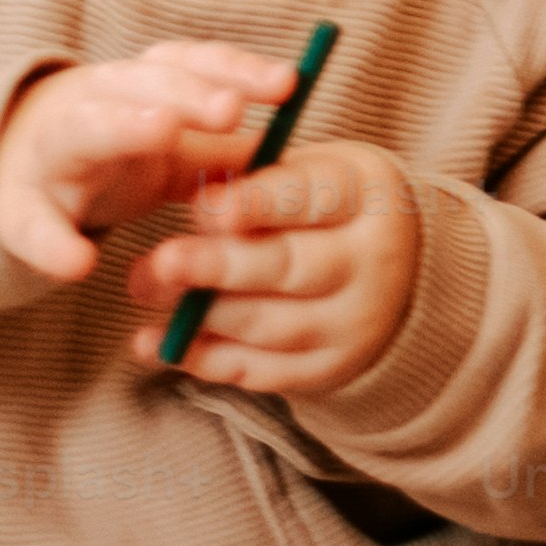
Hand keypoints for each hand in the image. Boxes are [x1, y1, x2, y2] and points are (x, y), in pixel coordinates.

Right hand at [0, 39, 297, 280]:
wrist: (7, 165)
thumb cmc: (108, 147)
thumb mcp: (169, 141)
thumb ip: (223, 146)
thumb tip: (299, 155)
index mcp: (137, 86)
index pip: (191, 64)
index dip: (237, 70)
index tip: (289, 84)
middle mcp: (92, 103)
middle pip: (140, 83)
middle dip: (186, 91)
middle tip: (230, 108)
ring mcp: (50, 151)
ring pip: (81, 129)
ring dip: (122, 125)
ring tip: (163, 132)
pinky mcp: (17, 207)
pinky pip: (31, 224)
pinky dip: (51, 244)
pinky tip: (78, 265)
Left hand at [127, 139, 424, 400]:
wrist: (402, 272)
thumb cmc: (331, 208)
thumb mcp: (311, 172)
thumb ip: (256, 178)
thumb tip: (193, 192)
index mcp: (367, 196)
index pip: (313, 197)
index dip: (258, 204)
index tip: (205, 207)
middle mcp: (373, 261)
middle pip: (290, 267)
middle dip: (218, 266)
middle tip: (159, 261)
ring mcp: (355, 322)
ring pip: (270, 325)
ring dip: (199, 314)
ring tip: (144, 290)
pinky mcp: (330, 368)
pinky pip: (261, 372)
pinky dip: (203, 360)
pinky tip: (156, 343)